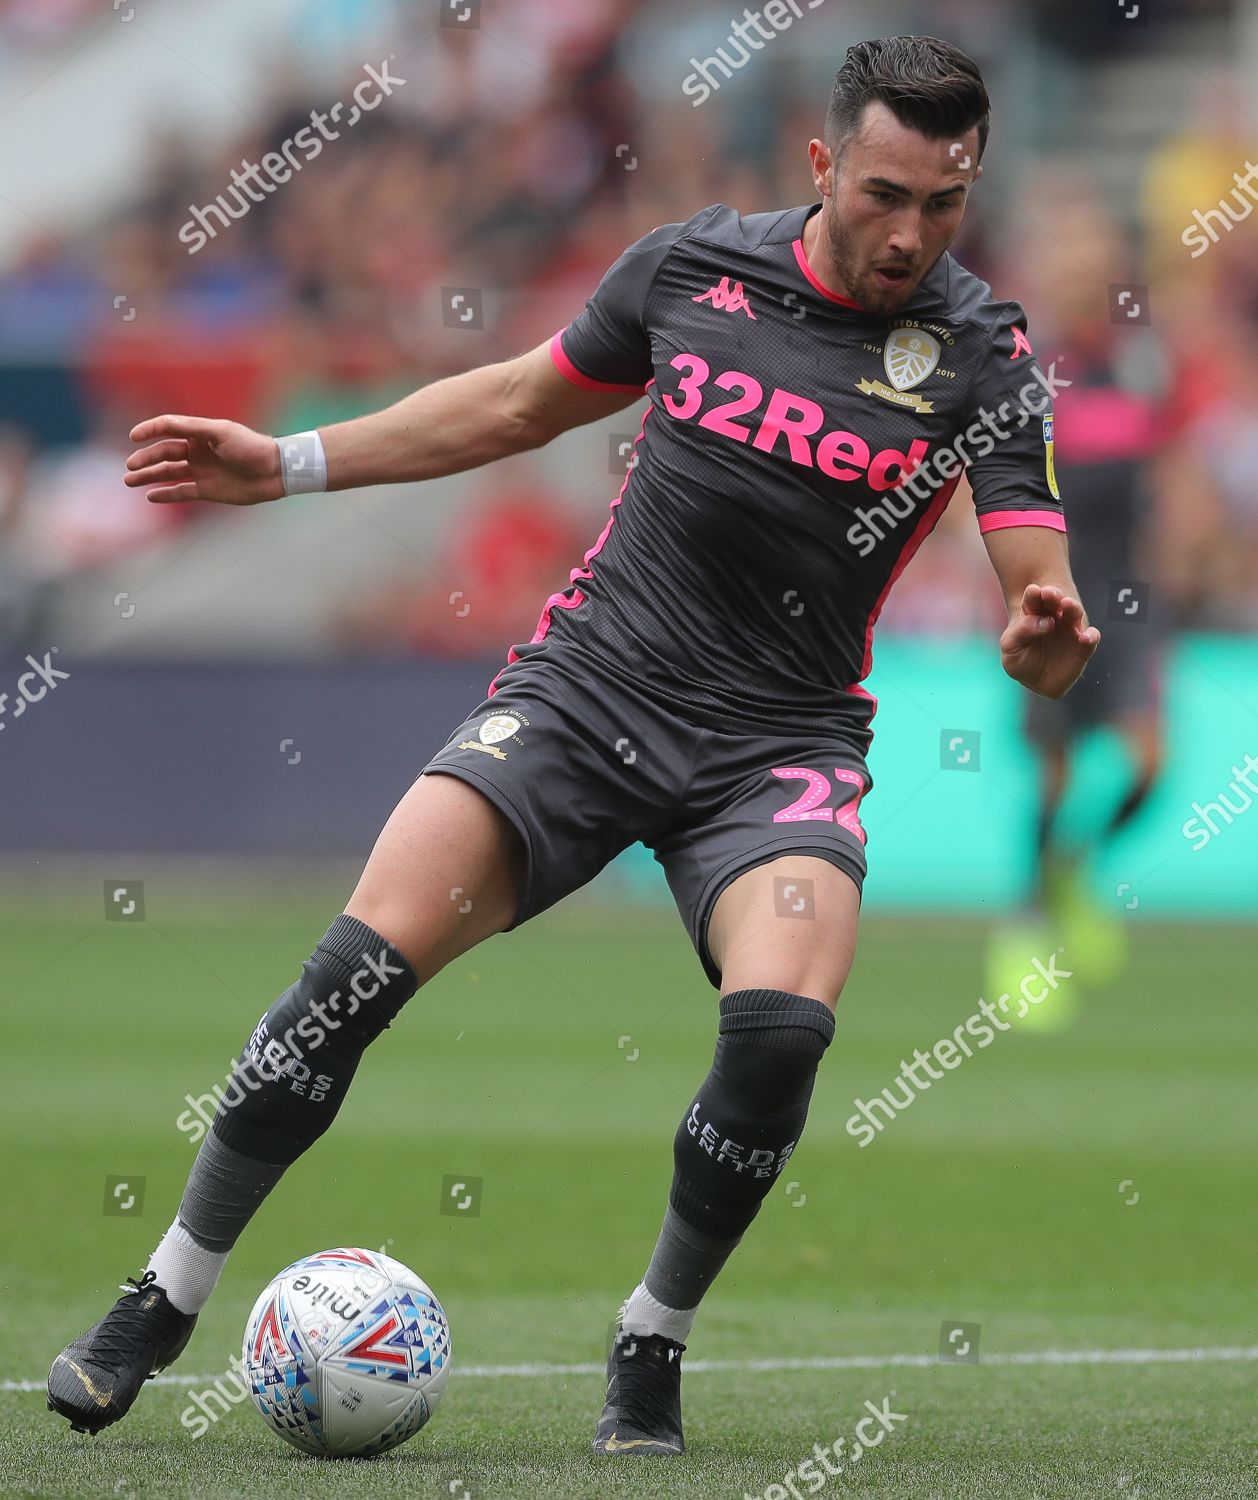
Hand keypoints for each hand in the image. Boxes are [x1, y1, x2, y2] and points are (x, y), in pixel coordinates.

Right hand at [124, 416, 284, 504]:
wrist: (274, 472)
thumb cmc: (250, 447)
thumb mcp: (221, 432)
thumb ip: (192, 429)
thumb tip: (164, 424)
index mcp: (200, 433)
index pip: (168, 428)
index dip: (149, 430)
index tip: (133, 437)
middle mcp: (198, 451)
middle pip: (164, 453)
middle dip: (145, 459)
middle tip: (130, 466)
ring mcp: (202, 471)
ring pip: (168, 473)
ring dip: (149, 476)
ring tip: (129, 481)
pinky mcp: (208, 490)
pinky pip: (181, 491)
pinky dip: (166, 493)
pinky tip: (150, 495)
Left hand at [1000, 584, 1099, 697]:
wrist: (1033, 678)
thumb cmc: (1019, 658)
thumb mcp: (1010, 645)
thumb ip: (1022, 631)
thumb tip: (1046, 622)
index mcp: (1033, 612)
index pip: (1033, 599)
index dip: (1034, 594)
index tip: (1033, 591)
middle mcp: (1054, 616)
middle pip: (1055, 600)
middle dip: (1053, 594)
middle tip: (1049, 593)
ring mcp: (1070, 630)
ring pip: (1074, 613)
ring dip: (1072, 607)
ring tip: (1067, 604)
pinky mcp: (1082, 646)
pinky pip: (1090, 639)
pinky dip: (1091, 636)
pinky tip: (1085, 638)